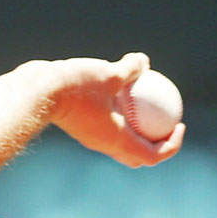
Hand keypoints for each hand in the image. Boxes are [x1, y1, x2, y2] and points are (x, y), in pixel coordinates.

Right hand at [46, 53, 184, 167]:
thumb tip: (145, 61)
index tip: (180, 126)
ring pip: (121, 144)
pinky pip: (108, 128)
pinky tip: (121, 93)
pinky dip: (120, 118)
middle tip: (167, 123)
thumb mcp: (109, 72)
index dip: (172, 145)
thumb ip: (130, 69)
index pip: (153, 156)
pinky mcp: (82, 129)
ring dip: (137, 131)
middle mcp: (106, 145)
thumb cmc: (75, 86)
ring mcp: (93, 139)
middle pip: (138, 156)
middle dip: (156, 145)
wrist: (36, 93)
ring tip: (147, 107)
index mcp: (119, 141)